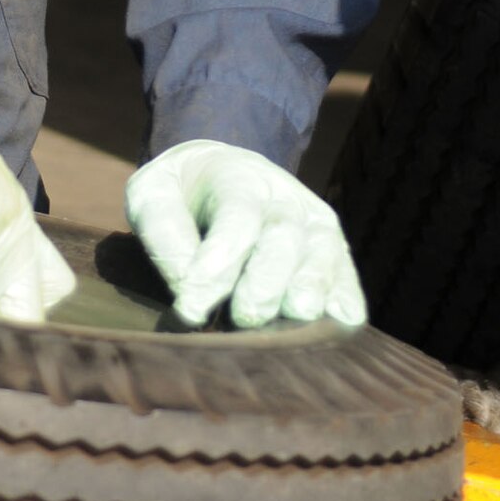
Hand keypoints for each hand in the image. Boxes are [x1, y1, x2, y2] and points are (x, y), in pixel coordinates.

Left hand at [125, 139, 366, 328]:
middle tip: (245, 317)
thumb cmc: (180, 194)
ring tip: (295, 324)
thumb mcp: (153, 194)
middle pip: (284, 238)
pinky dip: (345, 303)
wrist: (222, 173)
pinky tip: (338, 327)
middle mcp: (285, 199)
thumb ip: (163, 232)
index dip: (218, 263)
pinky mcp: (334, 255)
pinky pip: (346, 279)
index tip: (192, 308)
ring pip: (322, 255)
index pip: (236, 218)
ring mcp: (315, 226)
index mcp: (239, 178)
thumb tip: (187, 287)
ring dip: (311, 290)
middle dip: (267, 281)